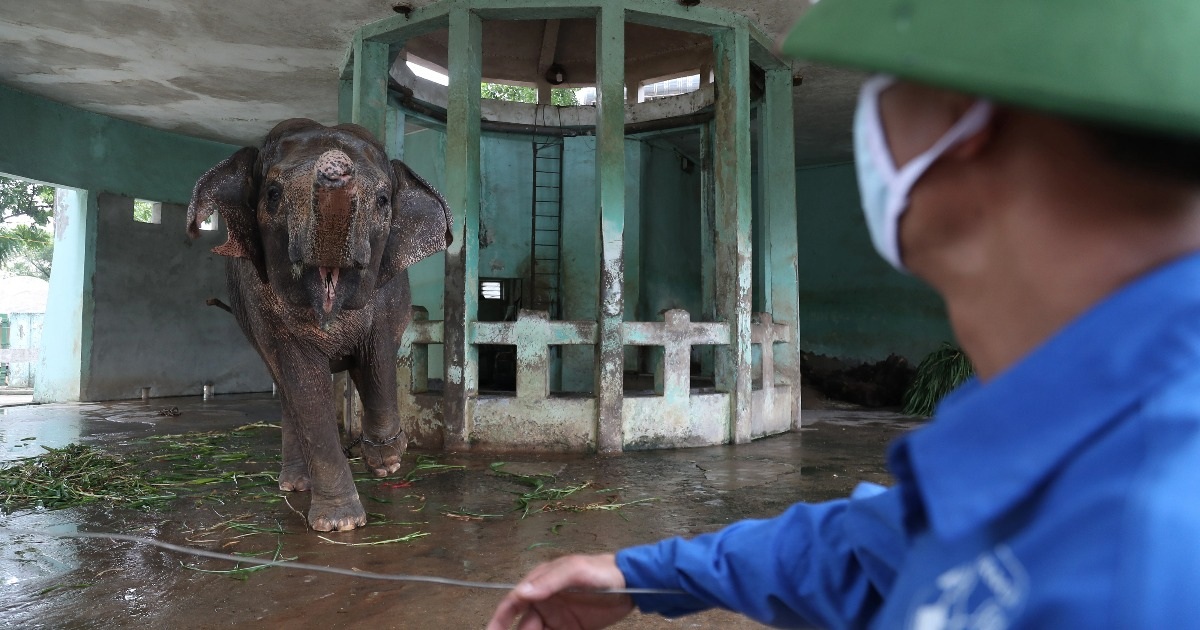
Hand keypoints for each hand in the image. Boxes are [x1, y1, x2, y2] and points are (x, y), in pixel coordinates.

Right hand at [487, 554, 633, 629]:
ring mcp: (558, 618)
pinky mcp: (571, 629)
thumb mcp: (576, 570)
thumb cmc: (602, 571)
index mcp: (541, 583)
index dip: (500, 619)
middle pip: (523, 624)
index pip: (514, 602)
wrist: (633, 584)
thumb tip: (521, 592)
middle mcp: (545, 602)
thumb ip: (550, 581)